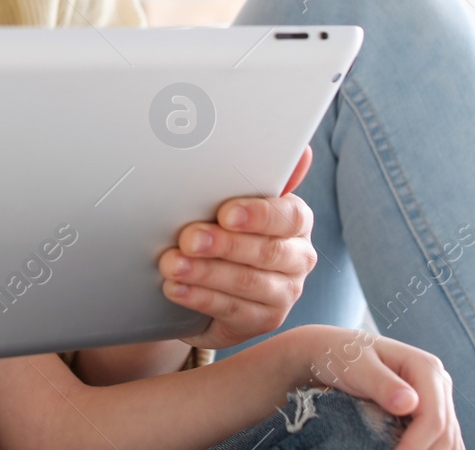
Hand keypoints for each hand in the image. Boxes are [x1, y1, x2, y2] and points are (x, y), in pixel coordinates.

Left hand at [160, 146, 318, 349]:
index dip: (258, 215)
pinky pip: (233, 311)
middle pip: (267, 252)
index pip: (290, 216)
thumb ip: (257, 176)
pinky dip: (200, 298)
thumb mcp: (233, 201)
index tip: (225, 213)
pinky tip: (175, 288)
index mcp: (296, 221)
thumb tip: (302, 152)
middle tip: (188, 238)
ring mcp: (284, 294)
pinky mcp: (263, 321)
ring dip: (206, 273)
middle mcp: (297, 258)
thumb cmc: (224, 229)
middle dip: (224, 245)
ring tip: (172, 264)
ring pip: (248, 283)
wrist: (210, 280)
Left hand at [289, 325, 462, 449]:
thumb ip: (381, 383)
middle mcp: (438, 384)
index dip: (416, 446)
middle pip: (444, 434)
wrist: (333, 352)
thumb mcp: (356, 366)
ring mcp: (437, 400)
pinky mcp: (429, 413)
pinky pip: (440, 440)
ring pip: (447, 441)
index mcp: (426, 368)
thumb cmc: (342, 355)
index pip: (433, 419)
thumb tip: (409, 403)